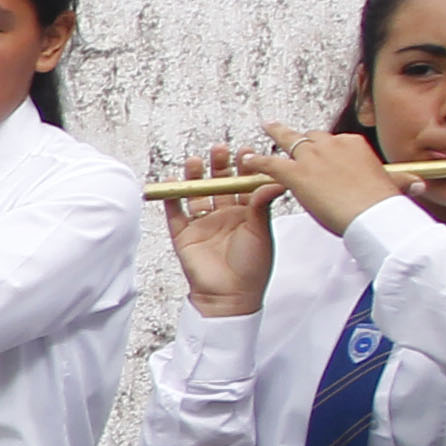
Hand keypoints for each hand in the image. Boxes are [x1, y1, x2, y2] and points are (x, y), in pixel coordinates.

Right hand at [162, 149, 276, 313]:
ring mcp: (203, 224)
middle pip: (219, 184)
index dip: (243, 168)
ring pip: (196, 194)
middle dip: (218, 167)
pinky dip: (171, 198)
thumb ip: (262, 203)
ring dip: (195, 177)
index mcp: (246, 214)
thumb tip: (274, 179)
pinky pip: (175, 213)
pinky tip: (171, 183)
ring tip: (195, 161)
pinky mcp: (184, 235)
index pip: (243, 184)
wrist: (230, 295)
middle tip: (219, 150)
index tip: (245, 151)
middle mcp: (224, 216)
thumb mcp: (262, 231)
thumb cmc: (251, 268)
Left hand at [258, 124, 405, 239]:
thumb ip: (401, 183)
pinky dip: (257, 162)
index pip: (334, 141)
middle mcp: (332, 145)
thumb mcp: (396, 187)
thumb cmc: (384, 205)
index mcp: (355, 145)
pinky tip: (248, 162)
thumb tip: (418, 186)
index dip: (325, 148)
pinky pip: (270, 163)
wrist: (373, 213)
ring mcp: (312, 158)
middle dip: (298, 137)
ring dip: (275, 137)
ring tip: (265, 131)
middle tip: (285, 130)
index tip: (321, 152)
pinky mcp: (296, 174)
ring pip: (288, 143)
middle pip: (310, 137)